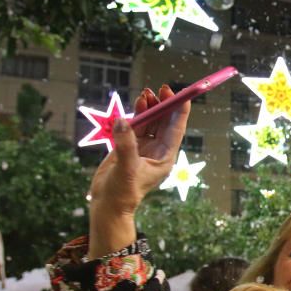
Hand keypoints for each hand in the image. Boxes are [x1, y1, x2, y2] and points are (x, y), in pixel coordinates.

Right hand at [87, 85, 190, 258]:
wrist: (108, 202)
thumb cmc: (123, 191)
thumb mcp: (127, 168)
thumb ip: (125, 145)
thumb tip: (123, 122)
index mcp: (165, 157)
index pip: (176, 130)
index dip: (180, 112)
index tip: (182, 95)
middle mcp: (158, 151)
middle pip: (165, 123)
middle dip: (164, 105)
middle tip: (161, 89)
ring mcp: (144, 148)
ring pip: (151, 122)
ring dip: (150, 108)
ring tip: (146, 94)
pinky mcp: (130, 147)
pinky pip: (137, 126)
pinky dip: (137, 115)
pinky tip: (137, 104)